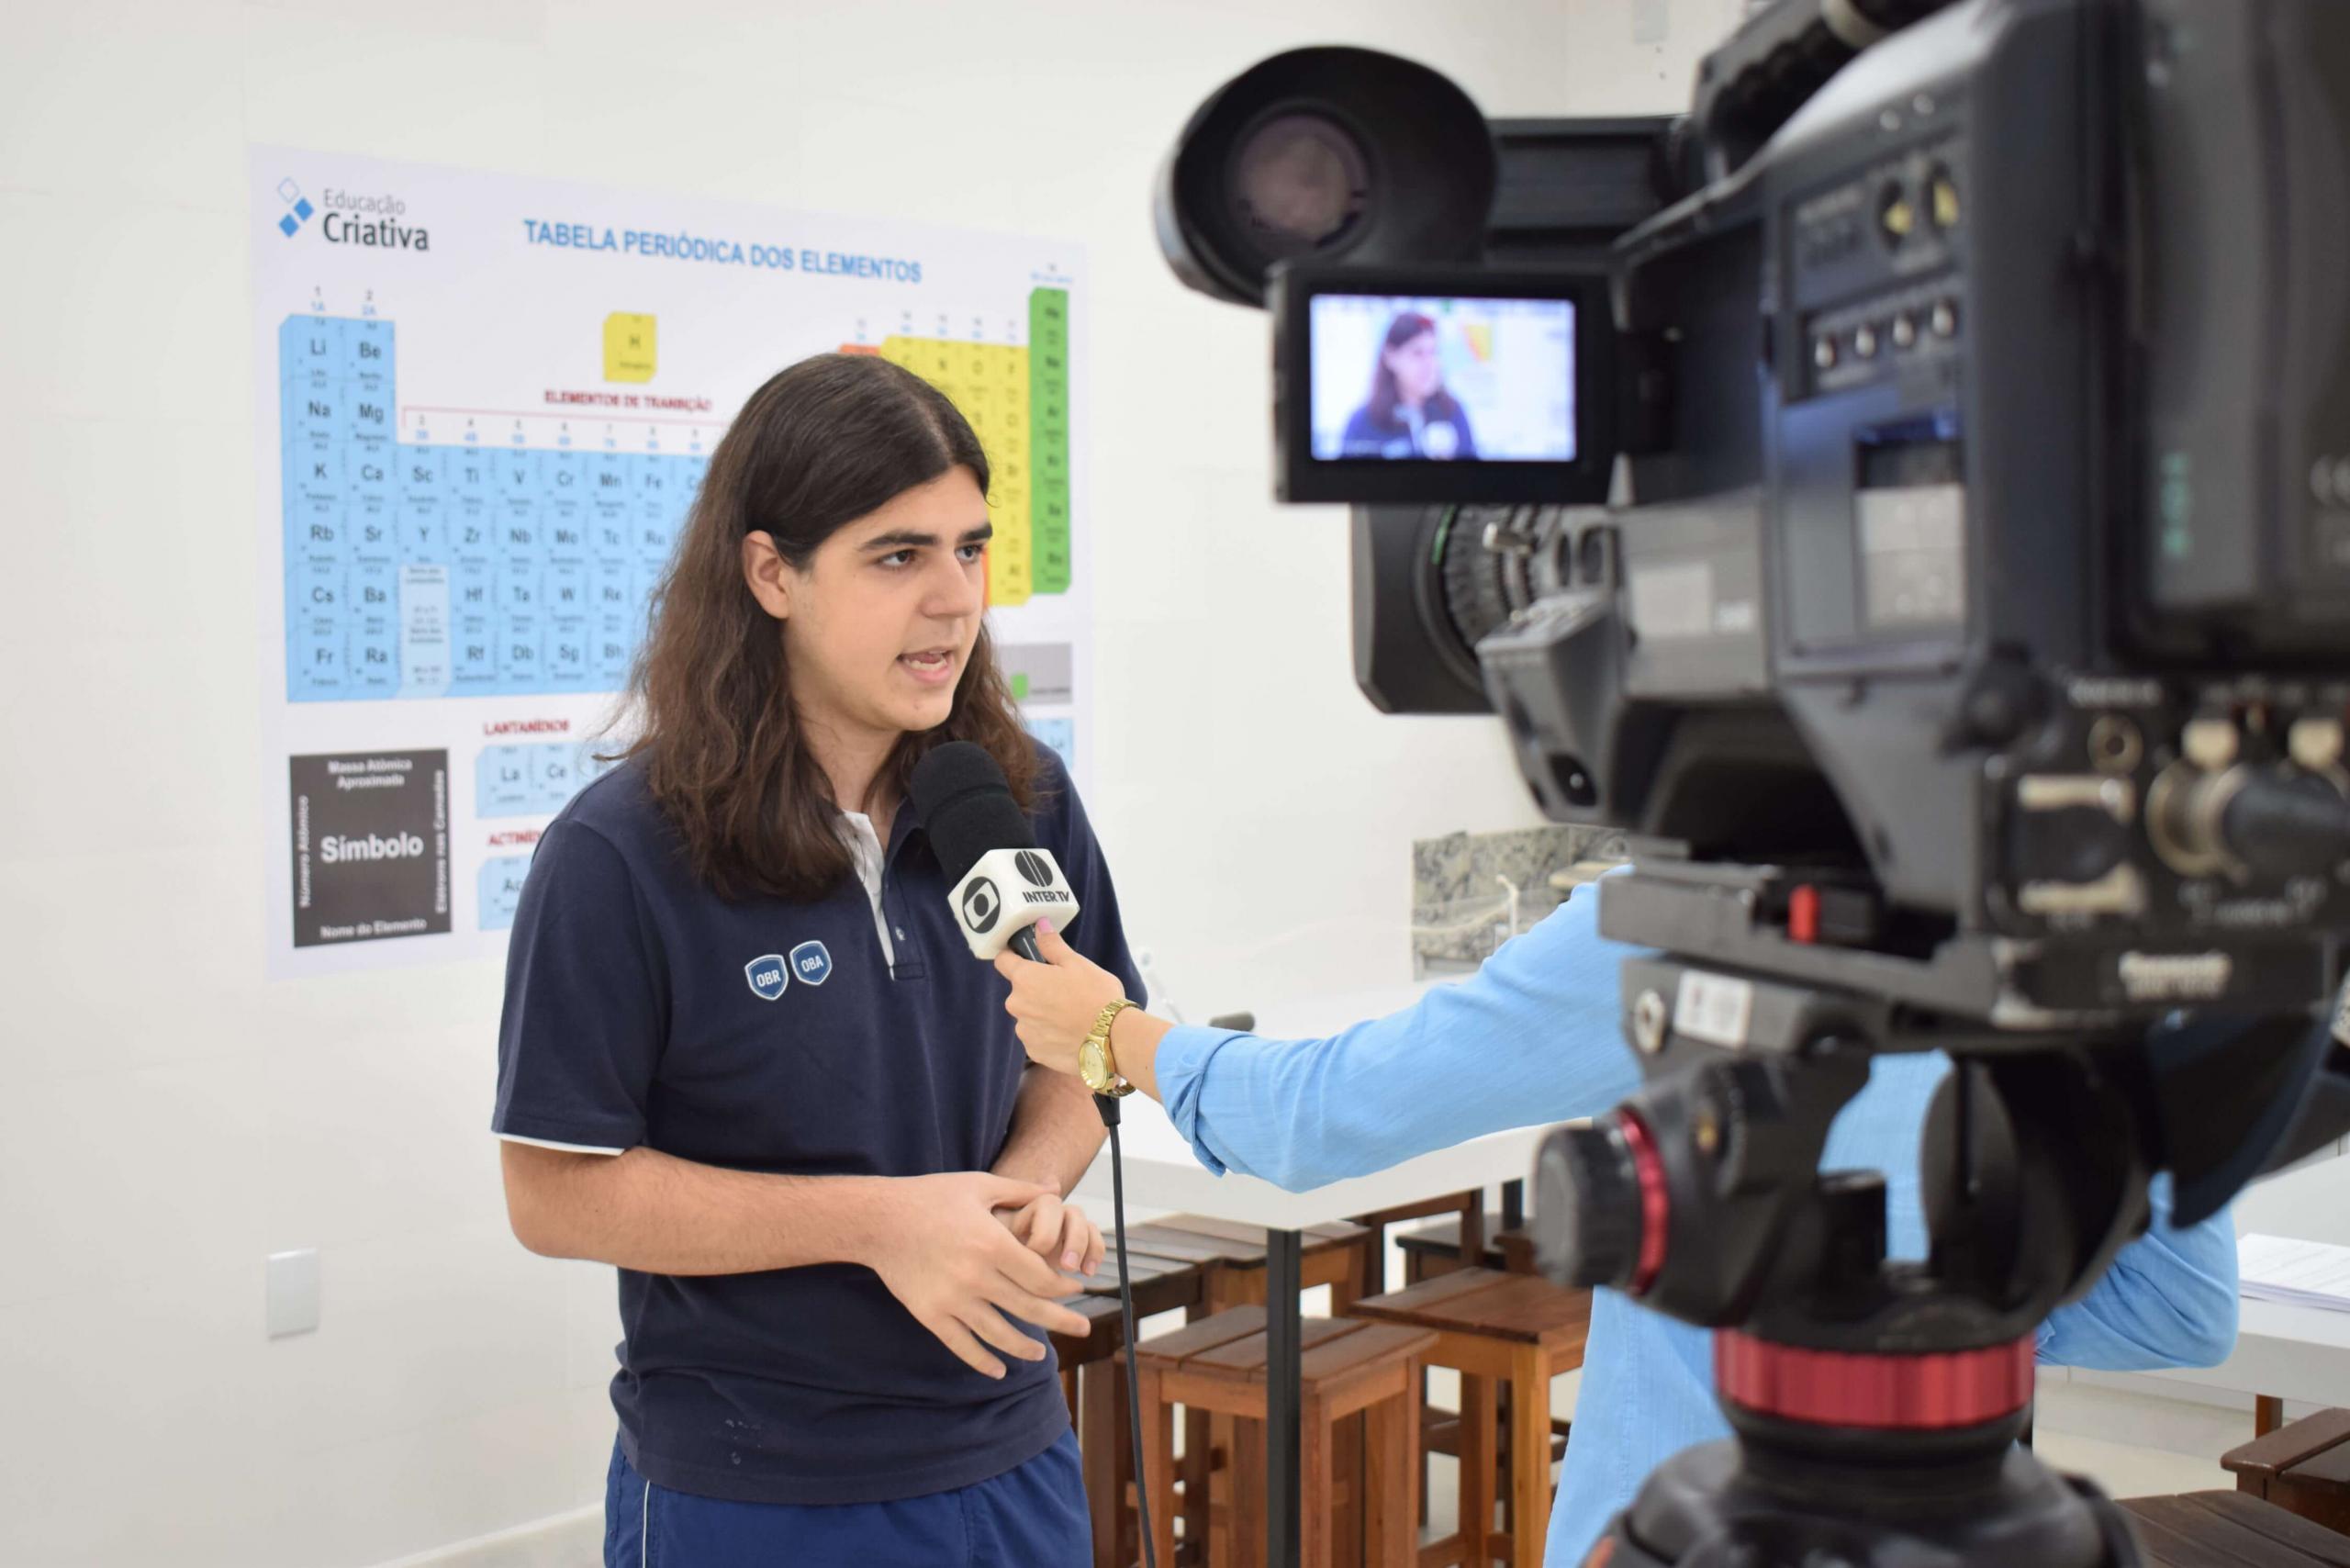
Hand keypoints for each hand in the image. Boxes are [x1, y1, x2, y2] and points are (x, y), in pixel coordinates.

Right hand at [865, 1173, 1092, 1379]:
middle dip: (1061, 1320)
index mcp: (993, 1244)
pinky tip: (998, 1370)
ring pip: (999, 1334)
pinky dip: (982, 1361)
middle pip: (1029, 1308)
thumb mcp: (978, 1185)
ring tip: (1040, 1354)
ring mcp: (952, 1299)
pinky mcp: (930, 1314)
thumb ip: (1020, 1190)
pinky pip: (962, 1345)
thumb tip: (1055, 1187)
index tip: (1076, 1290)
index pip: (1041, 1277)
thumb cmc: (930, 1197)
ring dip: (1024, 1347)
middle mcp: (976, 1276)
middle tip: (1084, 1327)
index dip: (1063, 1288)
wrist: (878, 1219)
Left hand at [992, 921, 1125, 1075]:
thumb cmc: (1096, 996)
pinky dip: (1049, 1035)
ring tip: (1070, 1016)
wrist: (1112, 1040)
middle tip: (1065, 991)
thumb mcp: (1077, 963)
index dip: (1014, 957)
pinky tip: (1069, 1033)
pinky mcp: (1035, 1051)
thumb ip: (1052, 945)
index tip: (1028, 959)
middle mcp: (1017, 1005)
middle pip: (1019, 991)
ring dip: (1042, 1014)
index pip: (1003, 961)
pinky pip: (1037, 1037)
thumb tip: (1040, 926)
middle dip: (1036, 989)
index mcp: (1025, 978)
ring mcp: (1024, 1031)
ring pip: (1029, 1016)